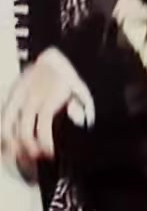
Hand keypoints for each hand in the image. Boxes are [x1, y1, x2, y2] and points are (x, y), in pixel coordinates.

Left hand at [0, 57, 77, 179]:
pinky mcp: (49, 101)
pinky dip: (45, 142)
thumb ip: (43, 99)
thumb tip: (57, 118)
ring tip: (38, 157)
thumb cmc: (65, 65)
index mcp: (17, 91)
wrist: (75, 50)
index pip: (4, 122)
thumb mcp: (47, 80)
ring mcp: (34, 98)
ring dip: (29, 149)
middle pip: (9, 130)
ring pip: (23, 132)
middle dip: (15, 149)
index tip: (11, 153)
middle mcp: (21, 96)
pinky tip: (49, 150)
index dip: (5, 141)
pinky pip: (42, 128)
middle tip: (24, 160)